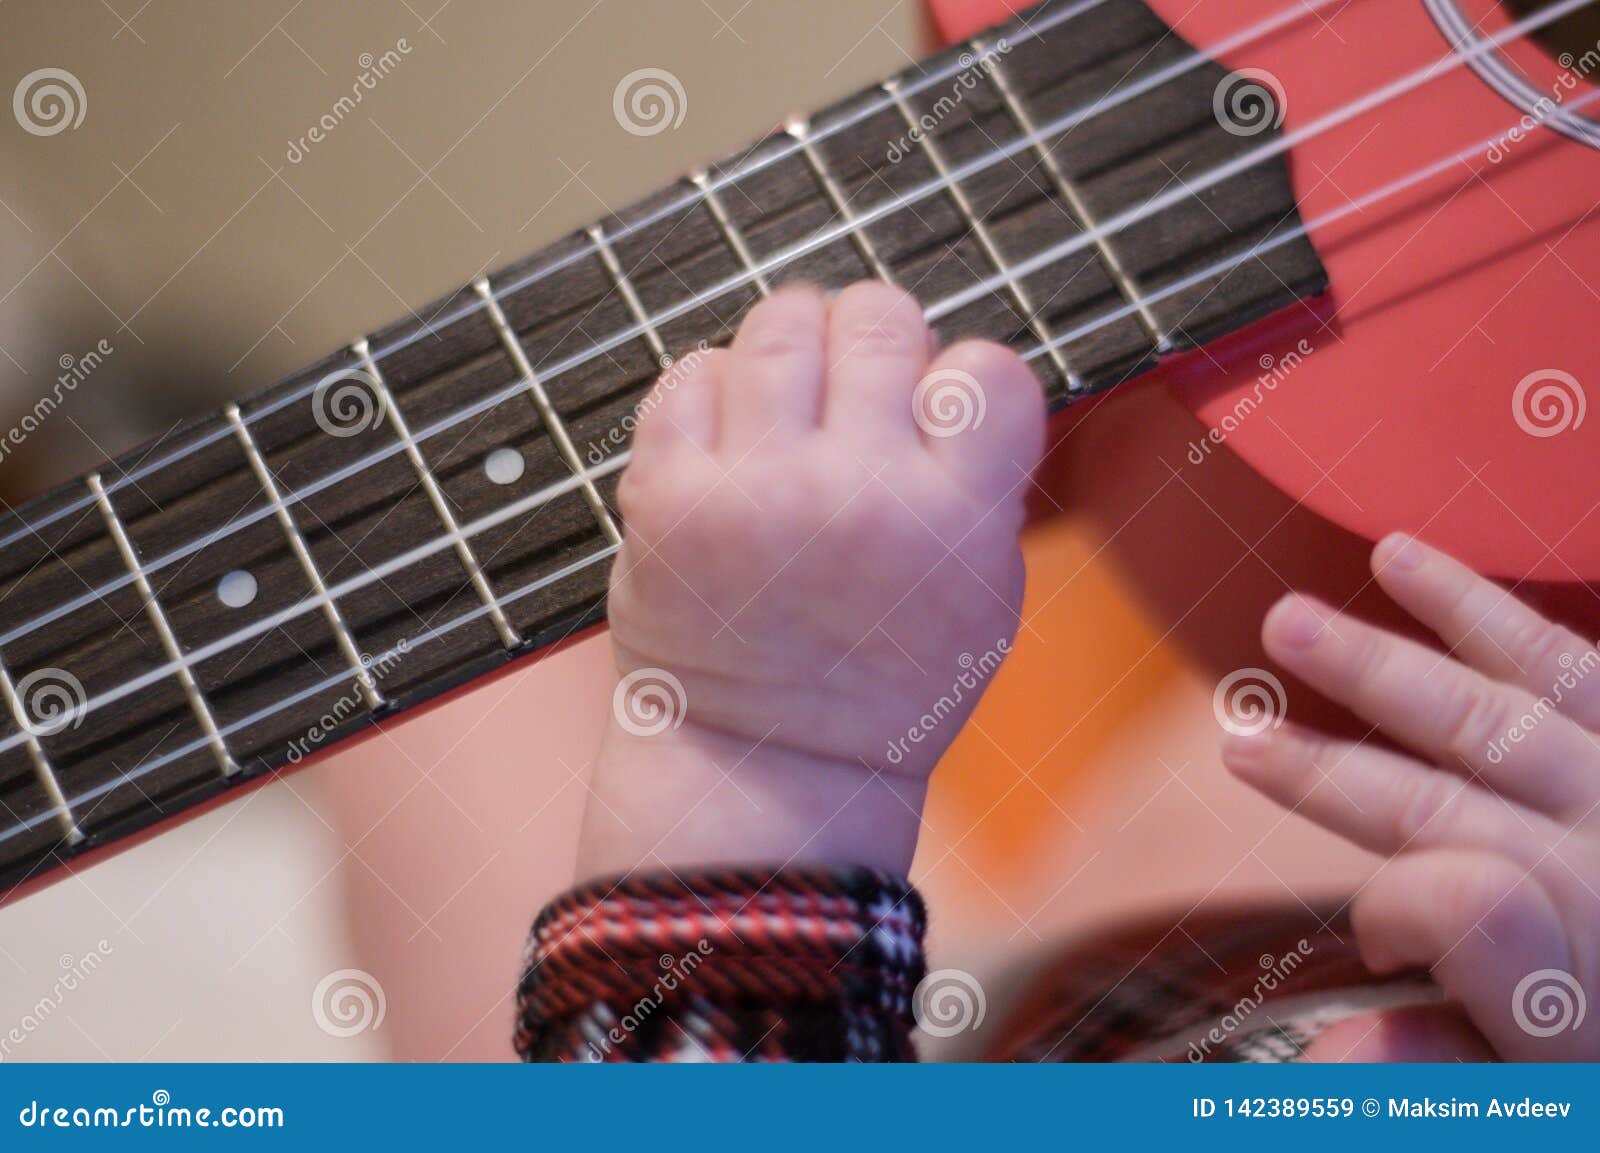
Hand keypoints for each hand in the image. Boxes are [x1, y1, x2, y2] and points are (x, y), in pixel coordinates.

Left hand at [577, 282, 1043, 880]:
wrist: (764, 766)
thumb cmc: (883, 682)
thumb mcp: (983, 596)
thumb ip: (980, 482)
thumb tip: (945, 367)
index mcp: (955, 522)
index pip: (986, 369)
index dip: (960, 377)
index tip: (934, 412)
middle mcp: (859, 493)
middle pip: (878, 316)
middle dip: (871, 342)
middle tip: (852, 394)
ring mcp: (756, 489)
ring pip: (781, 323)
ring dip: (792, 349)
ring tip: (787, 406)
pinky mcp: (668, 496)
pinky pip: (692, 373)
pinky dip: (712, 391)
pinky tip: (728, 442)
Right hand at [1223, 533, 1599, 1059]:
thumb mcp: (1551, 1092)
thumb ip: (1448, 1069)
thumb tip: (1323, 1062)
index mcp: (1574, 974)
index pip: (1457, 911)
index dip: (1399, 914)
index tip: (1368, 939)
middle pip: (1448, 802)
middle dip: (1332, 772)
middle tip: (1238, 739)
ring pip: (1496, 711)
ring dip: (1380, 664)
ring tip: (1289, 620)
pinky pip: (1568, 664)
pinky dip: (1481, 612)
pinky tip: (1406, 562)